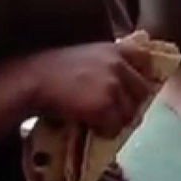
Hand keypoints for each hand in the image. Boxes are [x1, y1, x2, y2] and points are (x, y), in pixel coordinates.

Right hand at [21, 41, 156, 137]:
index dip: (142, 76)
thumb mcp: (87, 55)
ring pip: (129, 113)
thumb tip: (125, 82)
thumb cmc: (54, 69)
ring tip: (100, 120)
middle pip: (142, 92)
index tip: (135, 88)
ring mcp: (113, 86)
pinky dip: (105, 131)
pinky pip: (114, 127)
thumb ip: (108, 63)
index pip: (146, 60)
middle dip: (131, 104)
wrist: (35, 80)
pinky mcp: (104, 107)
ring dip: (117, 120)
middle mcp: (118, 65)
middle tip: (114, 112)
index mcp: (115, 49)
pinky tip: (90, 126)